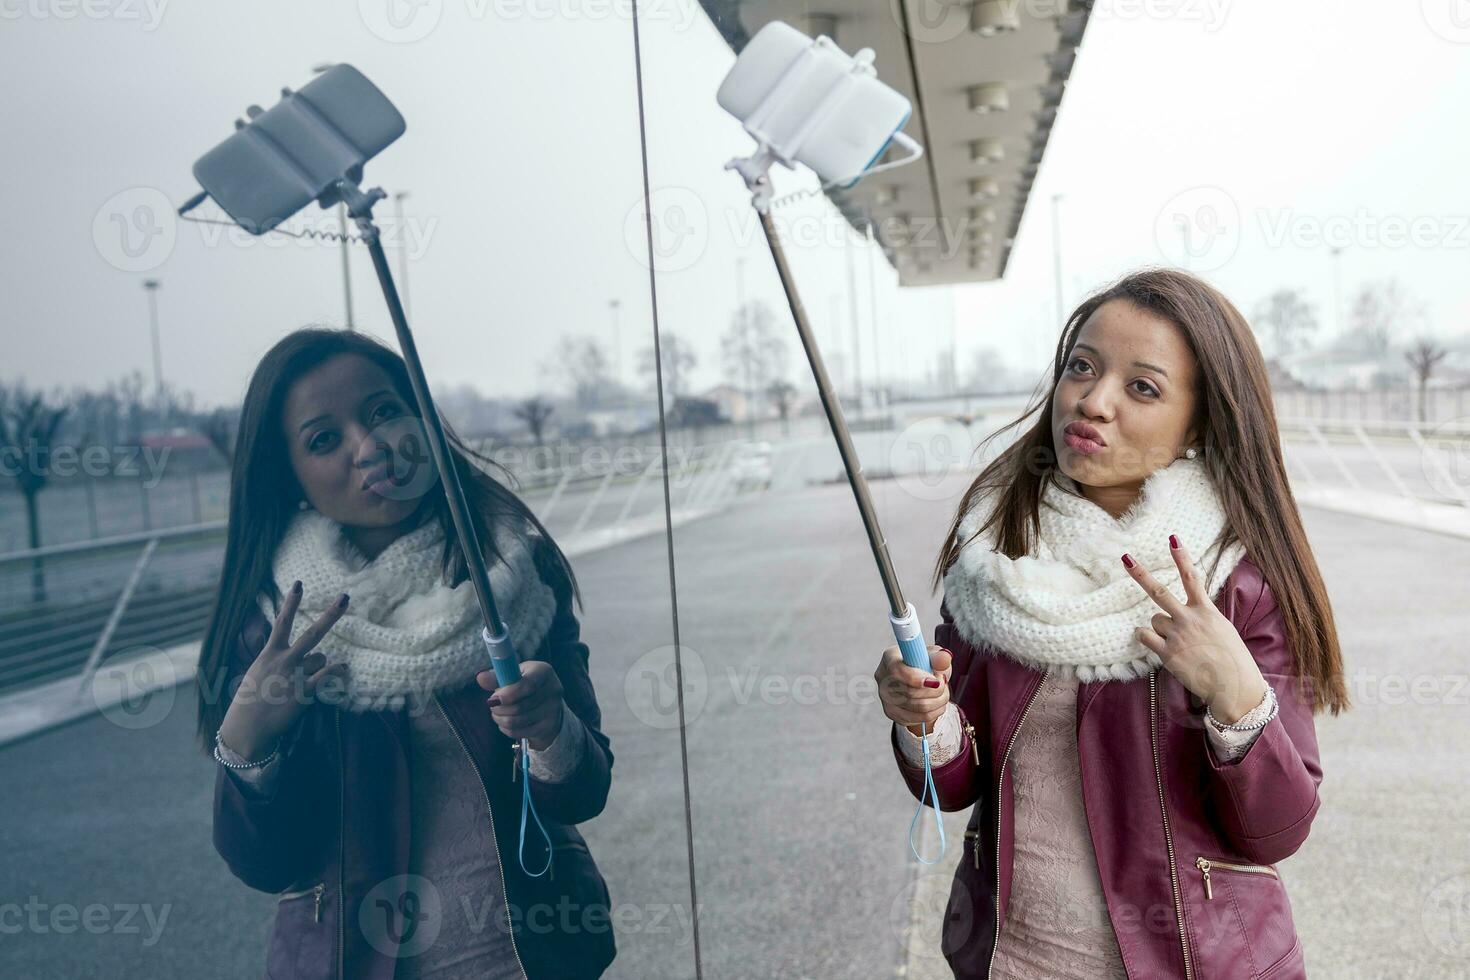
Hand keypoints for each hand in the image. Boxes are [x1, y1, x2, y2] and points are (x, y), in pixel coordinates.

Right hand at [218, 582, 349, 759]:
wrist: (247, 727)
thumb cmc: (252, 699)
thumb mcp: (259, 671)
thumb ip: (281, 659)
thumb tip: (315, 657)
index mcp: (269, 654)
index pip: (282, 622)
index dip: (291, 603)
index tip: (299, 584)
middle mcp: (284, 661)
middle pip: (313, 633)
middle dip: (331, 615)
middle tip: (345, 597)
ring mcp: (296, 676)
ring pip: (321, 658)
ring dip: (318, 665)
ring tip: (300, 679)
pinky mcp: (304, 693)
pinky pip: (328, 677)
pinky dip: (338, 672)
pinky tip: (345, 668)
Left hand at [476, 661, 565, 750]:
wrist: (546, 702)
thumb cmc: (524, 684)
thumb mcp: (513, 675)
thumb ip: (496, 677)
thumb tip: (481, 677)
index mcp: (544, 671)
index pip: (528, 685)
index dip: (509, 694)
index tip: (492, 700)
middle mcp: (553, 689)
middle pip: (520, 706)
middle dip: (499, 709)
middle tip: (491, 705)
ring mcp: (553, 710)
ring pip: (518, 721)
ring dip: (501, 719)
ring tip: (497, 713)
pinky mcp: (549, 726)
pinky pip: (520, 732)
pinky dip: (507, 729)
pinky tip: (505, 722)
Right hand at [874, 644, 952, 736]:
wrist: (920, 681)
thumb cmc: (925, 664)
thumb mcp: (933, 656)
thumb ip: (939, 656)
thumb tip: (944, 659)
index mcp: (890, 658)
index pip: (897, 671)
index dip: (917, 678)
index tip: (935, 681)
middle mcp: (883, 679)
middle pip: (909, 692)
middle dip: (935, 690)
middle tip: (943, 683)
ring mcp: (885, 698)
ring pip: (918, 707)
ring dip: (938, 701)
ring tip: (943, 692)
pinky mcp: (892, 713)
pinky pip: (919, 718)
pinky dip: (934, 712)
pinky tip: (938, 703)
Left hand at [1123, 535, 1266, 723]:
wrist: (1234, 686)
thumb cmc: (1231, 659)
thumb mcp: (1223, 629)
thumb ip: (1203, 616)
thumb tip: (1187, 611)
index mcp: (1207, 611)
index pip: (1192, 577)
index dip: (1181, 557)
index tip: (1172, 538)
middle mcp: (1190, 619)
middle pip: (1159, 592)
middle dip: (1140, 574)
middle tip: (1126, 559)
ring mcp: (1177, 635)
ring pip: (1154, 620)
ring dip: (1161, 628)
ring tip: (1180, 643)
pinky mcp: (1167, 653)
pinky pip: (1145, 637)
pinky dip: (1147, 638)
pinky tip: (1160, 646)